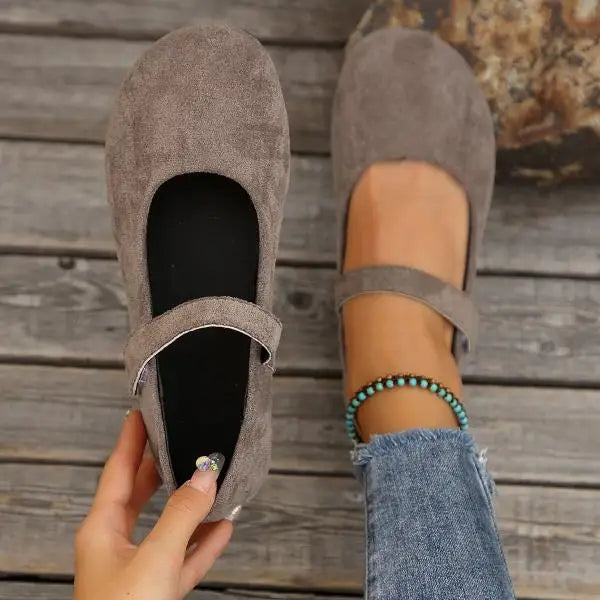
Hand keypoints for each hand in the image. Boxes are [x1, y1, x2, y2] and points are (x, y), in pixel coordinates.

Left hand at [73, 410, 231, 599]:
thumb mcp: (154, 560)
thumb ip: (182, 516)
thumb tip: (206, 476)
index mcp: (102, 530)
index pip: (119, 471)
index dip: (131, 439)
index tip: (143, 412)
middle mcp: (116, 545)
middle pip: (143, 494)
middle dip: (164, 467)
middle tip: (182, 439)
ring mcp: (138, 569)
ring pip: (167, 525)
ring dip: (191, 505)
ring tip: (212, 480)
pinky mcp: (158, 591)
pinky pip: (184, 557)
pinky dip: (204, 542)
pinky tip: (225, 527)